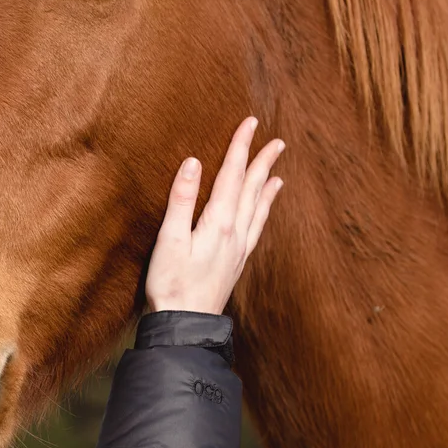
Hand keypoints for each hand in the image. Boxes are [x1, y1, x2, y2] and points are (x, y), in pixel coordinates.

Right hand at [145, 118, 284, 314]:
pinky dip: (265, 211)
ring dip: (267, 184)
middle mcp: (235, 232)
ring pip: (259, 207)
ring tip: (277, 168)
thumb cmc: (171, 284)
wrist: (186, 325)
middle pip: (252, 188)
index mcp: (219, 222)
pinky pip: (257, 227)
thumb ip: (182, 199)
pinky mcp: (236, 261)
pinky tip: (265, 208)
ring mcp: (239, 248)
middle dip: (262, 161)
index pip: (232, 175)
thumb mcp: (170, 239)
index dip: (241, 147)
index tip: (250, 122)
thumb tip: (194, 163)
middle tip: (276, 139)